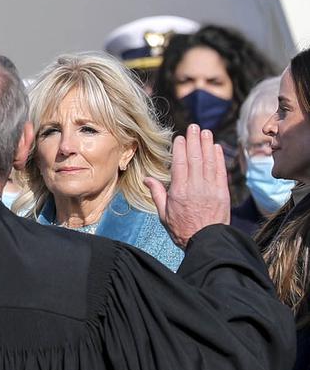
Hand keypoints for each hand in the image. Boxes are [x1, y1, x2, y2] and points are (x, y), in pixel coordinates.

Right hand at [145, 124, 229, 247]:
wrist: (206, 241)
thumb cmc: (182, 230)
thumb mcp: (164, 214)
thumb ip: (157, 194)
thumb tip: (147, 179)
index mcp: (178, 192)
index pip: (179, 164)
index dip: (180, 149)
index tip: (180, 137)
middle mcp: (195, 187)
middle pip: (195, 158)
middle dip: (194, 141)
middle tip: (194, 127)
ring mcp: (210, 189)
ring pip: (208, 161)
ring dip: (207, 144)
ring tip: (206, 131)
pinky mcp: (223, 192)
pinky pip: (220, 171)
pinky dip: (219, 157)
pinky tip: (216, 147)